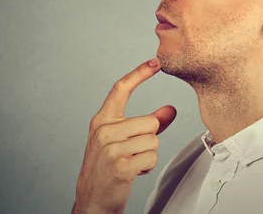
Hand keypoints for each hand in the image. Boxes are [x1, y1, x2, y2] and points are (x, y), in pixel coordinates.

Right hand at [72, 58, 176, 213]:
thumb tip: (170, 110)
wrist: (92, 200)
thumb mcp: (123, 140)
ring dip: (148, 155)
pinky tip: (133, 173)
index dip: (139, 74)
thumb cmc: (108, 168)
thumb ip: (148, 123)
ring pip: (153, 141)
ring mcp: (110, 148)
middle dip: (150, 139)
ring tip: (132, 163)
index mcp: (102, 120)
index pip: (120, 89)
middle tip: (134, 152)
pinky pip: (151, 158)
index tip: (155, 62)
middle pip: (149, 122)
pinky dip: (147, 168)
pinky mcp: (119, 166)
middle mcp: (103, 130)